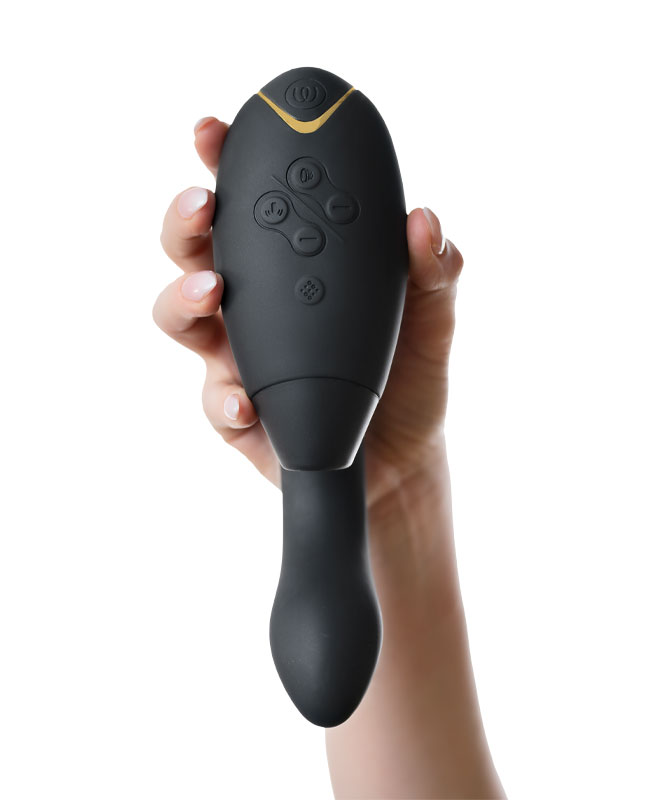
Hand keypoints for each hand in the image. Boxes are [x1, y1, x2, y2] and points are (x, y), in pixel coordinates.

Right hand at [153, 117, 463, 508]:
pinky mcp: (234, 413)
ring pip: (179, 315)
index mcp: (294, 267)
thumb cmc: (411, 375)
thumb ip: (433, 269)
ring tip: (214, 294)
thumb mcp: (432, 316)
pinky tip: (247, 402)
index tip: (214, 131)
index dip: (224, 162)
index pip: (251, 203)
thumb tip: (424, 220)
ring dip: (183, 298)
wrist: (403, 457)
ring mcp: (236, 356)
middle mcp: (254, 303)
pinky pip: (213, 399)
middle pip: (194, 249)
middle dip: (184, 220)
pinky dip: (225, 397)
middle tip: (202, 207)